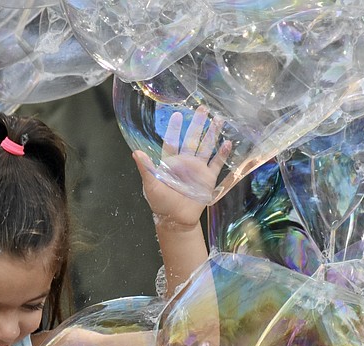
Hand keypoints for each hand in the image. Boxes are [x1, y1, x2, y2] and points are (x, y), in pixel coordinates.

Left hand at [134, 106, 230, 228]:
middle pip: (192, 139)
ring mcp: (198, 169)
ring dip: (212, 134)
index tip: (178, 114)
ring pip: (207, 147)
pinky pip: (217, 164)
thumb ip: (146, 168)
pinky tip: (228, 143)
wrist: (177, 219)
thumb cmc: (161, 203)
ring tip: (219, 119)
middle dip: (198, 124)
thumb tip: (135, 152)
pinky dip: (222, 154)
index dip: (175, 129)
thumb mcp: (151, 185)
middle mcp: (185, 162)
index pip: (173, 141)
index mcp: (170, 162)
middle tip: (203, 108)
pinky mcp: (209, 179)